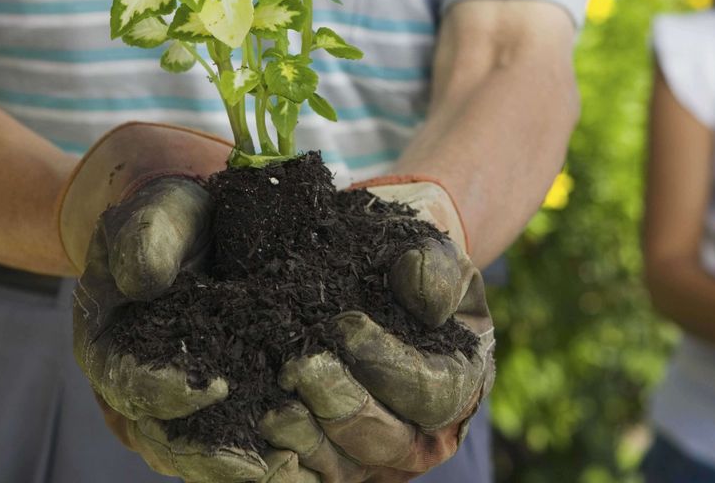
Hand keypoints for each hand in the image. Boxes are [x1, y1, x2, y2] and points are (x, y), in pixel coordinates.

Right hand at [65, 123, 312, 480]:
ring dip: (248, 467)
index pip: (130, 385)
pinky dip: (270, 455)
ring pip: (206, 453)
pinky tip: (311, 462)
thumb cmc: (170, 218)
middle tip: (263, 463)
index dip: (167, 393)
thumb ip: (144, 240)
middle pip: (167, 439)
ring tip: (295, 470)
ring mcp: (181, 403)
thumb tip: (145, 280)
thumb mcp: (154, 215)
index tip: (214, 389)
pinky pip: (240, 443)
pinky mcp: (224, 403)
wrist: (194, 223)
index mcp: (109, 347)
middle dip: (214, 455)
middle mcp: (140, 387)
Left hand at [260, 178, 493, 480]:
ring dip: (306, 439)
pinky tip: (254, 437)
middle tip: (300, 367)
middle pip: (386, 440)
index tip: (346, 326)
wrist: (374, 275)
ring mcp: (374, 457)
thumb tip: (421, 289)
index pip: (432, 393)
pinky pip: (304, 478)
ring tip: (273, 409)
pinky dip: (278, 468)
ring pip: (343, 466)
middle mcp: (423, 433)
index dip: (390, 364)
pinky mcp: (330, 465)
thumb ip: (438, 269)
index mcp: (460, 383)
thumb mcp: (434, 254)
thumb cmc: (406, 264)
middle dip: (341, 405)